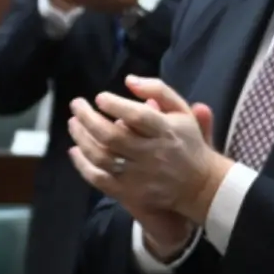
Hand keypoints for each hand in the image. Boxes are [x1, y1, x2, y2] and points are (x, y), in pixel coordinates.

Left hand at [67, 77, 225, 253]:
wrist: (200, 185)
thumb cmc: (186, 142)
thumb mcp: (181, 112)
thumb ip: (159, 91)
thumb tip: (129, 80)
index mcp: (166, 132)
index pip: (138, 117)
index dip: (115, 105)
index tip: (100, 97)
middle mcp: (152, 154)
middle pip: (113, 137)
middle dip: (88, 119)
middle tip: (76, 105)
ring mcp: (139, 176)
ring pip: (102, 157)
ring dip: (81, 138)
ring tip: (73, 123)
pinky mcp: (130, 192)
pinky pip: (99, 179)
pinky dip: (82, 164)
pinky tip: (74, 150)